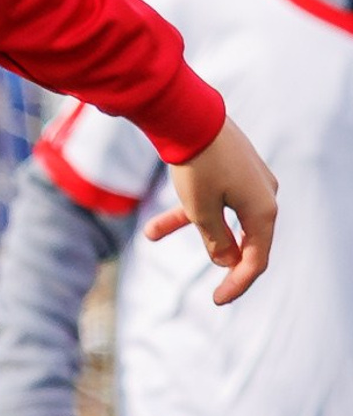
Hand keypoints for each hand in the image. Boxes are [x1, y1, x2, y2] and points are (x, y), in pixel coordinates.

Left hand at [150, 114, 275, 304]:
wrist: (189, 114)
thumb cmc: (197, 165)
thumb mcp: (200, 210)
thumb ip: (215, 239)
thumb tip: (226, 261)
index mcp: (263, 210)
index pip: (256, 258)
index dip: (238, 283)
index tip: (217, 301)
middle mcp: (263, 195)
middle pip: (246, 240)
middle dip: (223, 261)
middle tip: (208, 287)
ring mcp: (249, 181)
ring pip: (222, 217)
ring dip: (189, 228)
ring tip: (151, 234)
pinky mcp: (232, 169)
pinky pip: (214, 200)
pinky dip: (187, 211)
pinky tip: (153, 225)